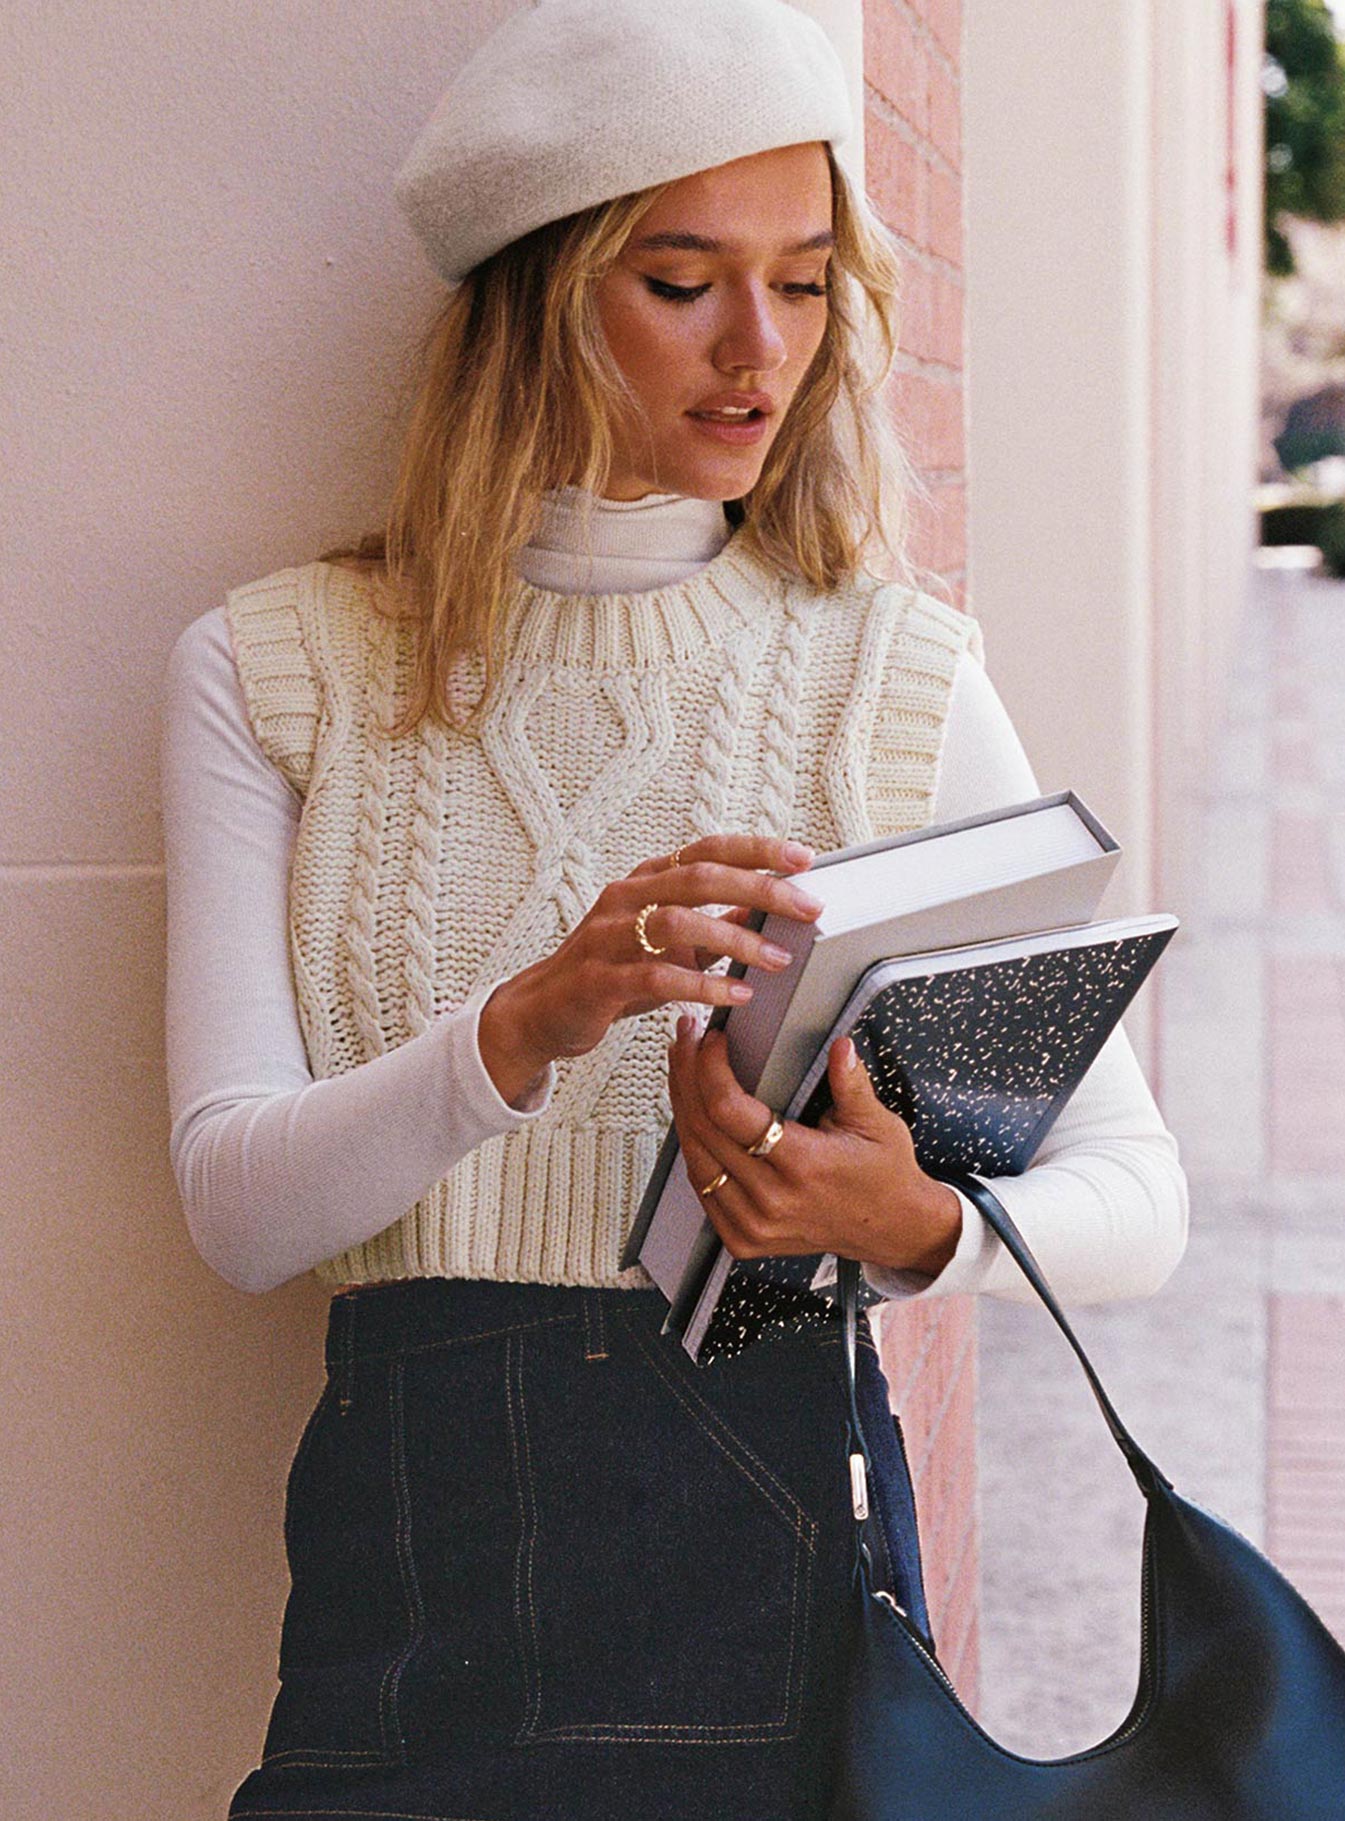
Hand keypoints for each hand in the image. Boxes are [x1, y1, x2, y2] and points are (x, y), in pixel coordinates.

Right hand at [478, 833, 825, 1100]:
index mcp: (645, 881)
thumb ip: (713, 925)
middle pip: (699, 878)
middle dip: (760, 889)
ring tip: (778, 959)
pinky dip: (703, 986)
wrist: (543, 1011)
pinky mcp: (599, 978)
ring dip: (736, 940)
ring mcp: (608, 935)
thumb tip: (765, 910)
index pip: (706, 850)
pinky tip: (737, 996)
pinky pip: (657, 977)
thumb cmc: (611, 972)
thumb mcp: (667, 944)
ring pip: (678, 922)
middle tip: (807, 908)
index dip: (756, 849)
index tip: (803, 858)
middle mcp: (626, 897)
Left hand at [666, 1019, 963, 1277]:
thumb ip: (852, 1084)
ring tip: (682, 1068)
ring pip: (694, 1156)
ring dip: (682, 1107)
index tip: (713, 1038)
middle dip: (687, 1075)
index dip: (711, 1068)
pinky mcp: (743, 1238)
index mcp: (803, 1164)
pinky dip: (693, 1146)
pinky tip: (691, 1114)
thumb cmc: (884, 1174)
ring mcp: (753, 1224)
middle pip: (704, 1128)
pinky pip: (701, 1186)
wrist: (891, 1229)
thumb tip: (840, 1046)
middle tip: (687, 1039)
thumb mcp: (878, 1123)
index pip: (730, 1111)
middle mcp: (771, 1199)